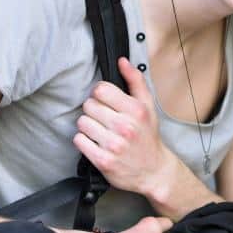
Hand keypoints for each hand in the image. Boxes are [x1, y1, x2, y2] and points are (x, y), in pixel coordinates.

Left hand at [73, 56, 167, 193]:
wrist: (153, 170)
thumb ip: (135, 81)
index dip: (100, 94)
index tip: (106, 101)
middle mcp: (125, 127)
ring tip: (101, 131)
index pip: (101, 90)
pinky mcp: (103, 160)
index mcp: (136, 110)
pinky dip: (84, 141)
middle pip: (89, 105)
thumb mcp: (148, 106)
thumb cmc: (148, 137)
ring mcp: (113, 145)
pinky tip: (96, 143)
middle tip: (105, 119)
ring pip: (82, 123)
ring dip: (88, 126)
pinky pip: (79, 141)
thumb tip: (122, 61)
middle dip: (94, 110)